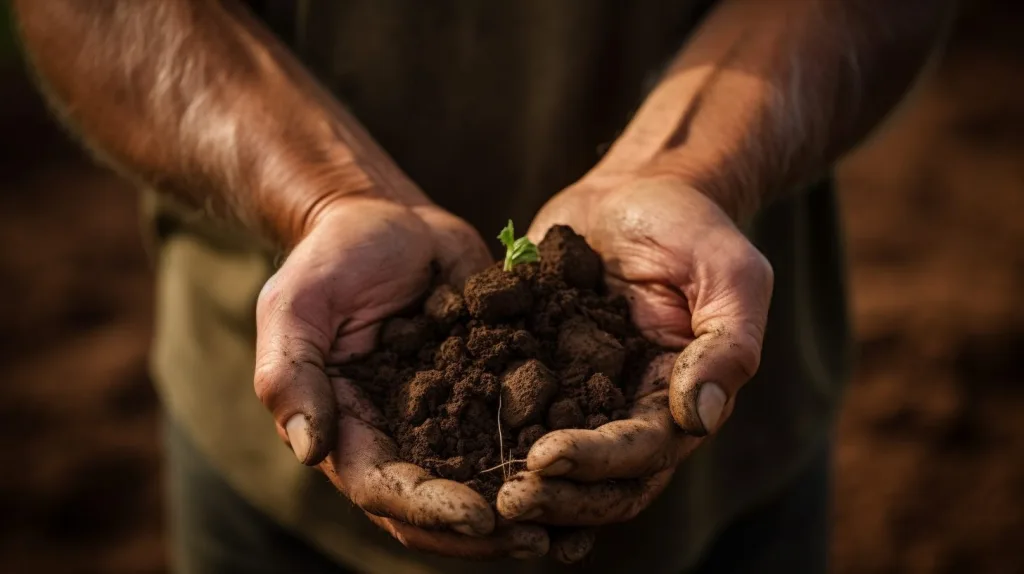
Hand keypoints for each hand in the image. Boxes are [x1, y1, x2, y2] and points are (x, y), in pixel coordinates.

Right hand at [253, 197, 549, 557]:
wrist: (386, 219)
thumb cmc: (331, 258)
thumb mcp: (296, 306)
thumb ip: (292, 375)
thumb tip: (309, 452)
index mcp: (349, 431)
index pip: (385, 489)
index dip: (430, 509)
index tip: (478, 515)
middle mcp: (400, 438)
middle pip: (438, 508)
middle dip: (486, 531)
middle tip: (537, 539)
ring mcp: (448, 418)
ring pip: (485, 482)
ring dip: (525, 509)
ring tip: (573, 526)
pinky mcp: (489, 388)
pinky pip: (519, 430)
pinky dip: (550, 455)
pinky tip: (592, 463)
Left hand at [497, 176, 772, 524]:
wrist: (635, 189)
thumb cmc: (692, 226)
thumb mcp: (731, 275)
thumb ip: (727, 345)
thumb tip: (698, 418)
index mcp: (678, 398)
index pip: (643, 452)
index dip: (597, 462)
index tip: (545, 459)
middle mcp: (629, 409)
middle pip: (599, 479)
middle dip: (556, 495)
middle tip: (504, 500)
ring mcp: (581, 394)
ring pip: (555, 463)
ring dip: (521, 482)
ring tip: (471, 488)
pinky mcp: (539, 369)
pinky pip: (512, 409)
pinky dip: (484, 433)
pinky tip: (445, 443)